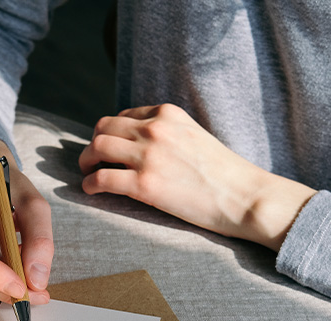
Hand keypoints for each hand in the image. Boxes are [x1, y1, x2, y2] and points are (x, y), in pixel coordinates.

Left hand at [79, 104, 316, 250]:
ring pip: (97, 148)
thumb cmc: (223, 173)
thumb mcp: (193, 136)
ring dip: (85, 161)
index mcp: (167, 113)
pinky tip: (91, 190)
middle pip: (103, 128)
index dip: (111, 132)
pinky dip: (89, 184)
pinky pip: (101, 179)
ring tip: (87, 173)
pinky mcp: (144, 185)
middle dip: (92, 144)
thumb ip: (167, 134)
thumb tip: (140, 144)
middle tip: (91, 160)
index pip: (123, 116)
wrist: (244, 196)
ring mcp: (148, 156)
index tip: (109, 147)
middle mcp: (154, 129)